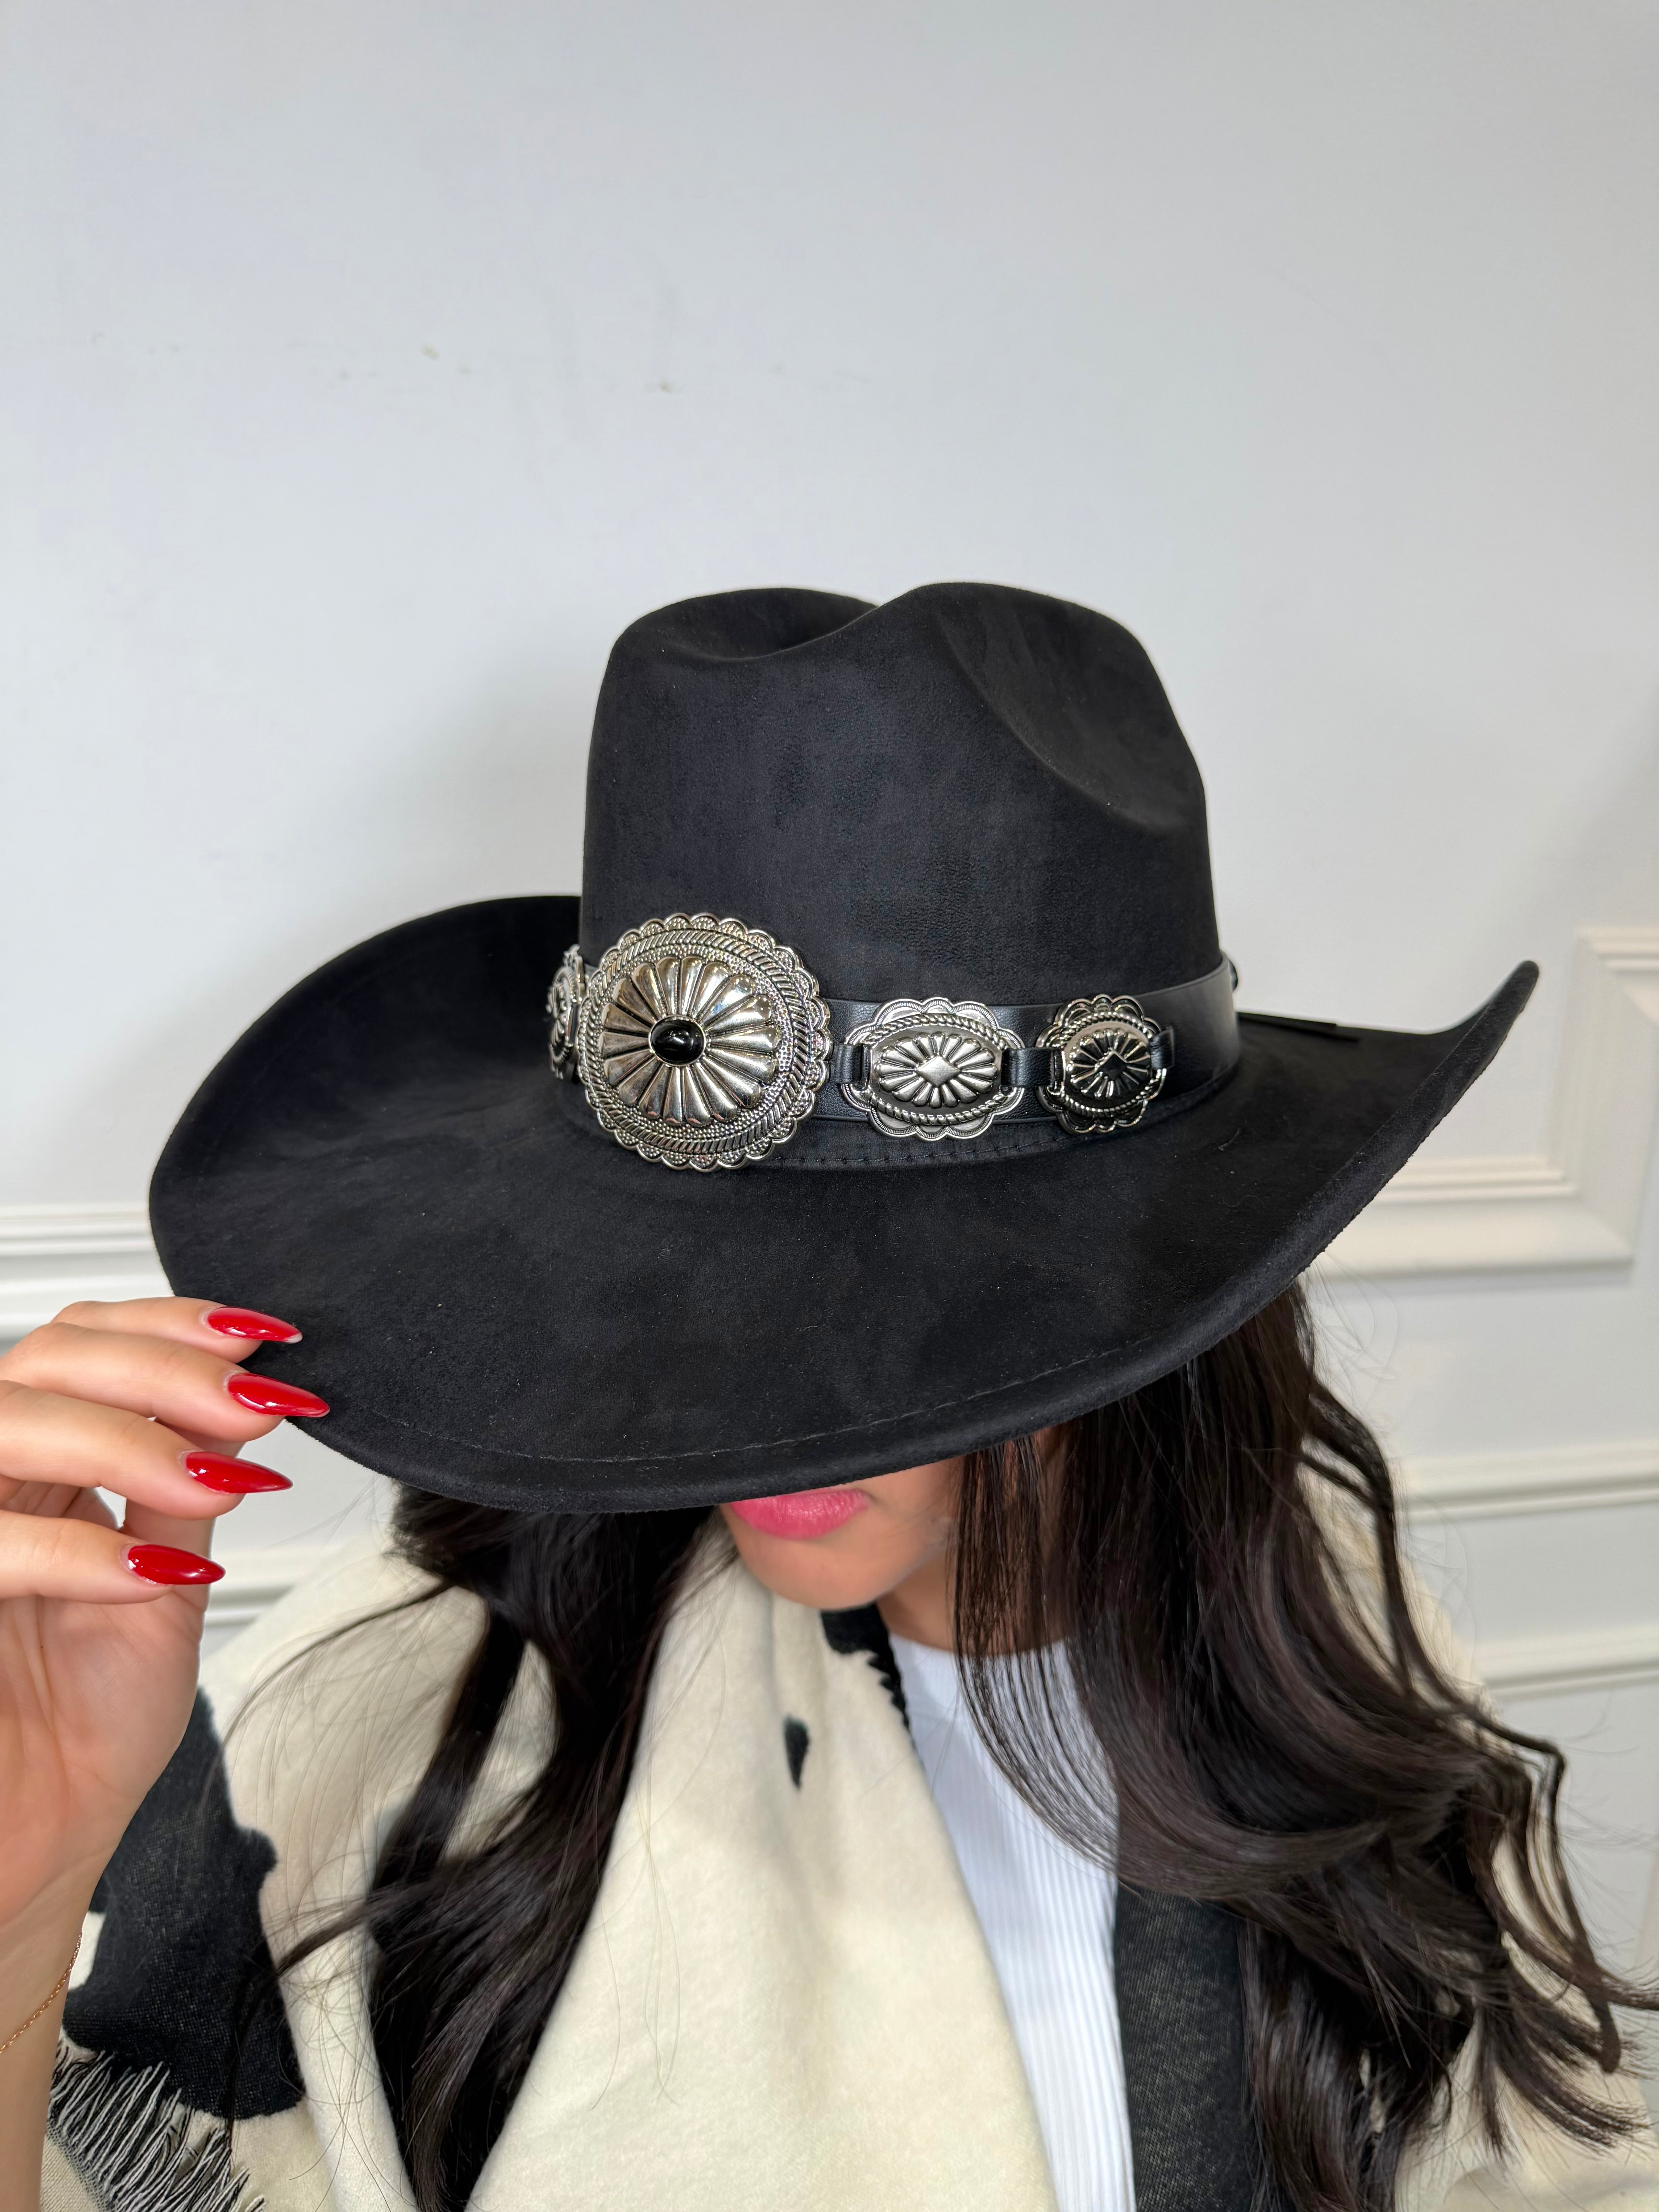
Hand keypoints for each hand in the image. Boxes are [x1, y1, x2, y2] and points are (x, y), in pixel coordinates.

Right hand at [0, 1297, 325, 1938]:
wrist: (39, 1849)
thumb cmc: (83, 1732)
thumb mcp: (163, 1584)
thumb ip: (184, 1490)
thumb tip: (248, 1396)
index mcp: (34, 1468)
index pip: (82, 1342)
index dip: (170, 1324)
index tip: (262, 1340)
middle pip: (45, 1358)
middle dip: (163, 1371)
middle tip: (255, 1407)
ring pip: (5, 1423)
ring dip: (124, 1437)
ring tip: (213, 1483)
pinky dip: (81, 1551)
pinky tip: (155, 1574)